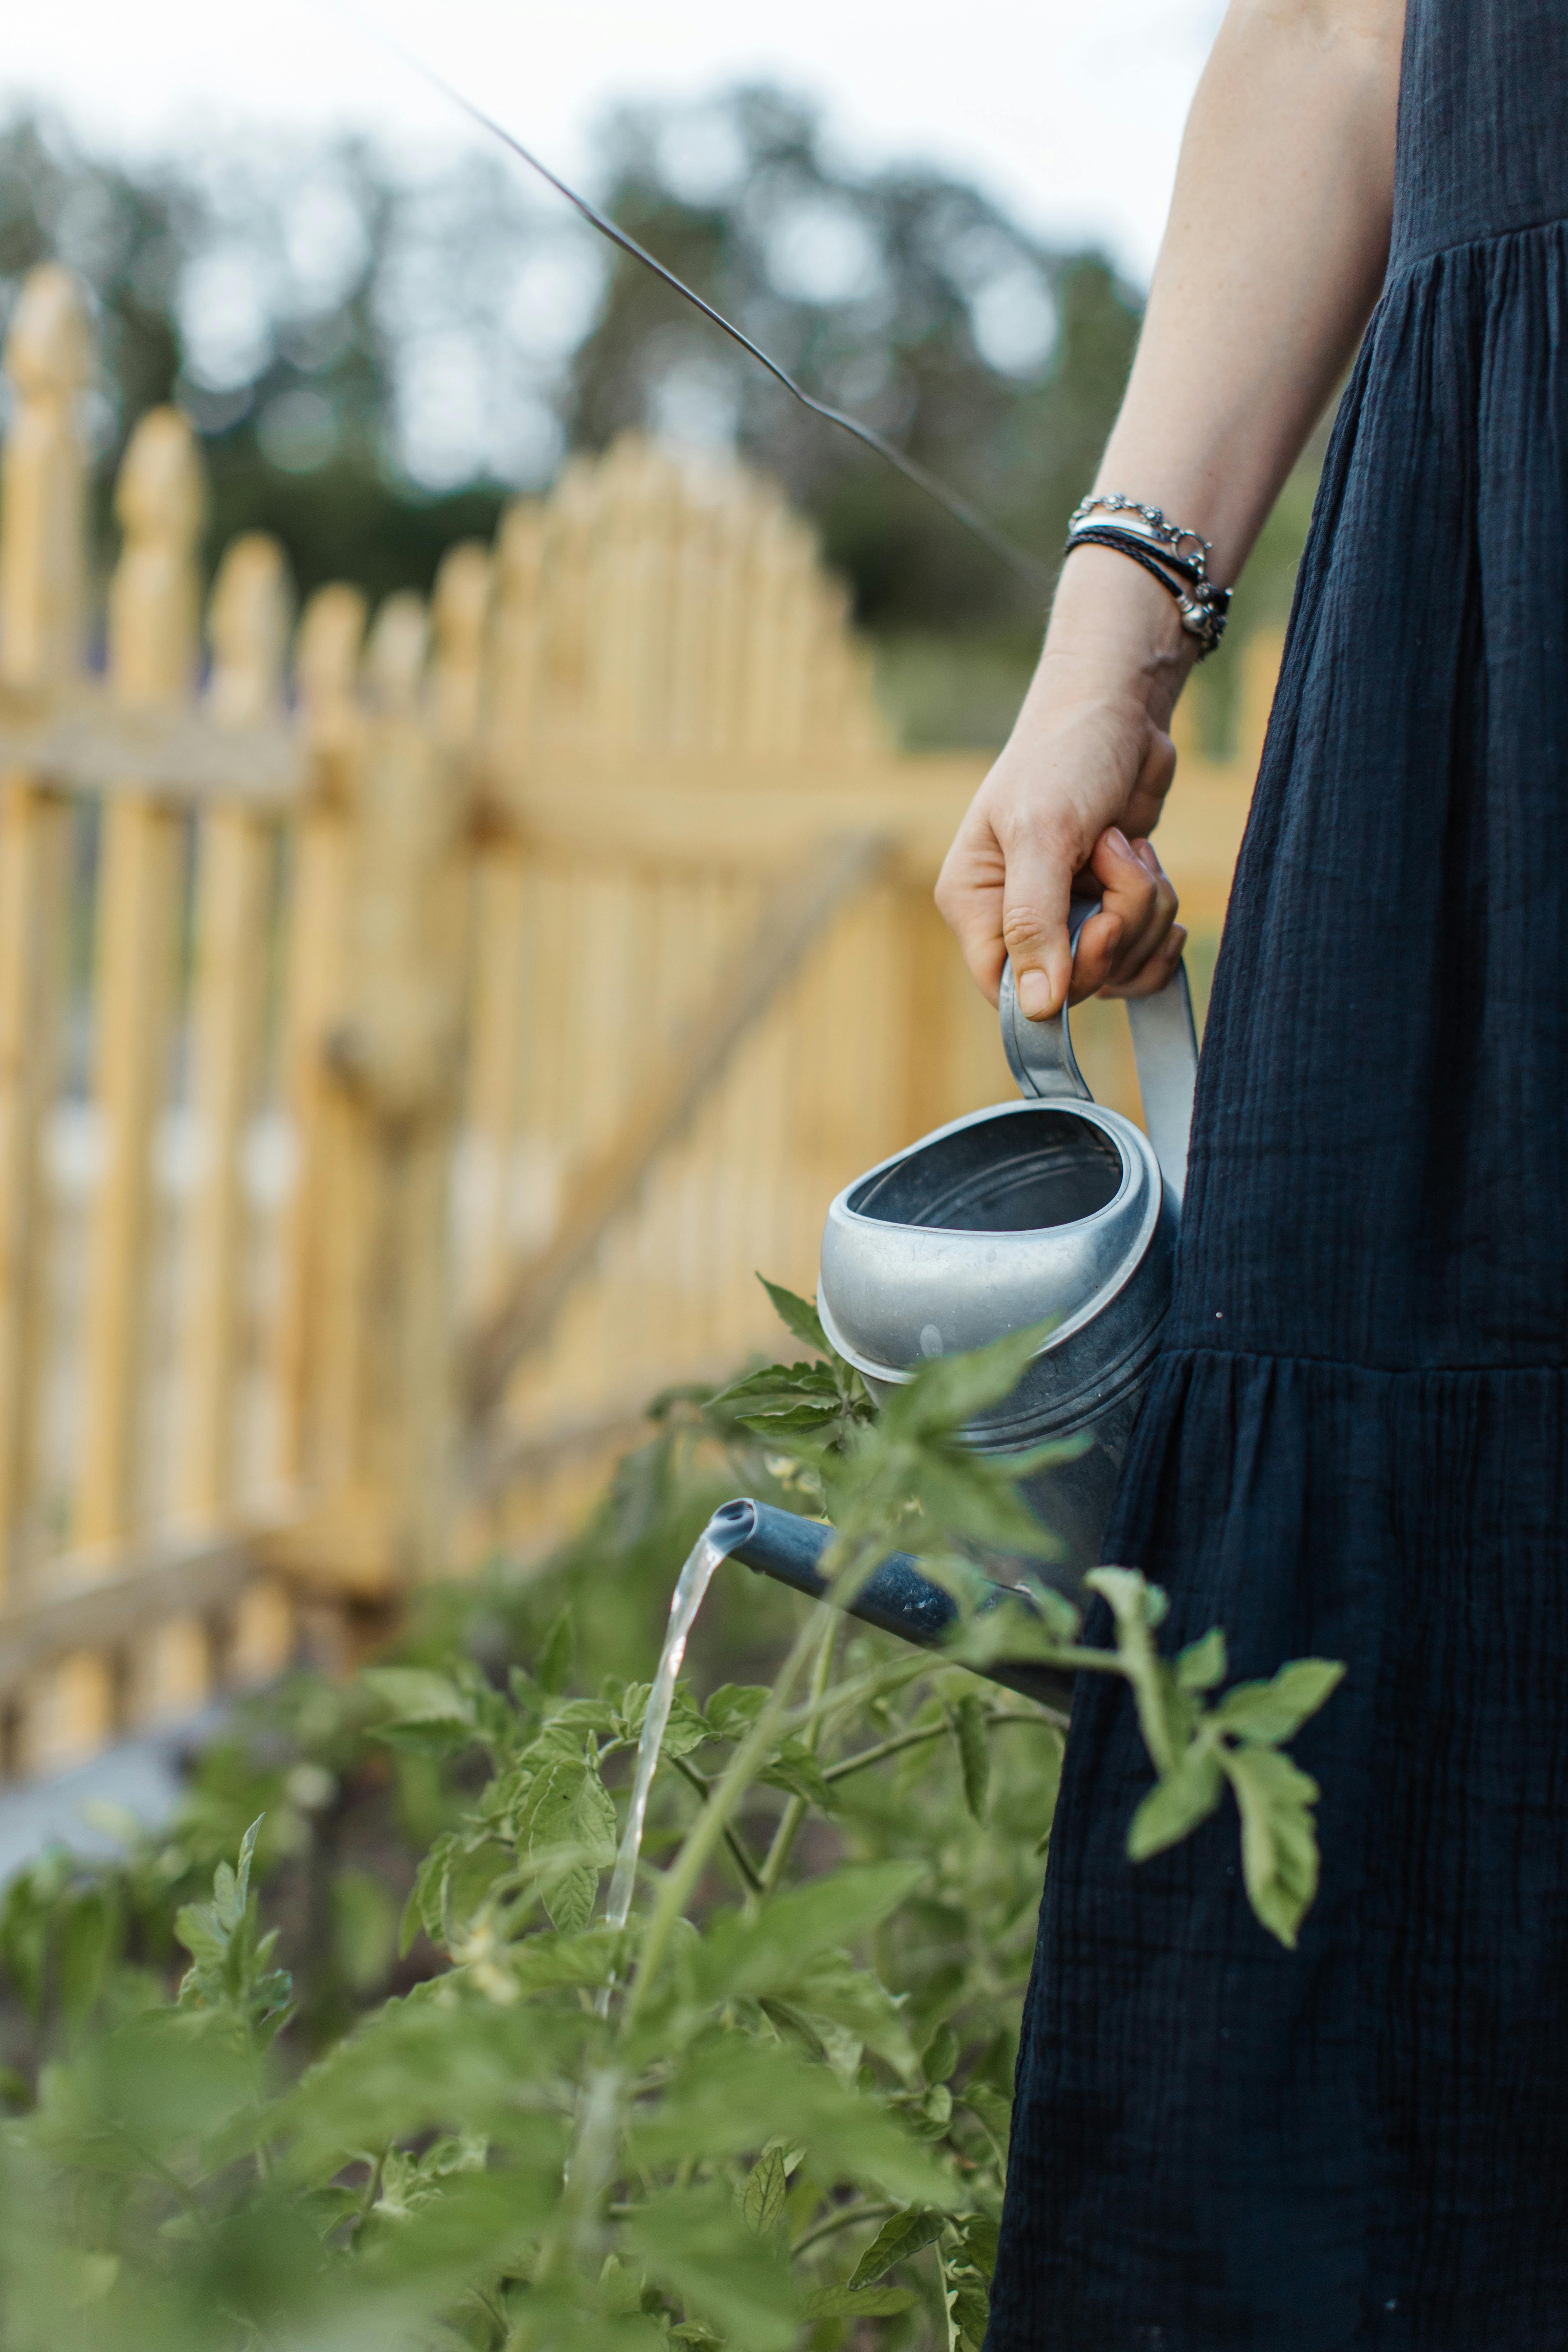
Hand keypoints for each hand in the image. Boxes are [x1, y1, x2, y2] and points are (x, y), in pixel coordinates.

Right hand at [935, 646, 1186, 1020]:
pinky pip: (1143, 956)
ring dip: (1145, 911)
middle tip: (1117, 859)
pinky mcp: (1109, 906)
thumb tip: (1037, 1009)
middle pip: (1074, 984)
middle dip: (1118, 926)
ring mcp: (1067, 916)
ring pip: (1118, 969)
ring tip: (1129, 848)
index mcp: (976, 904)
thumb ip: (1034, 923)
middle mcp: (1015, 918)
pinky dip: (1161, 921)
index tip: (1101, 925)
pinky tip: (1156, 876)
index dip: (1063, 980)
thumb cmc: (1065, 757)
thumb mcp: (1042, 835)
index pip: (1007, 991)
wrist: (1119, 710)